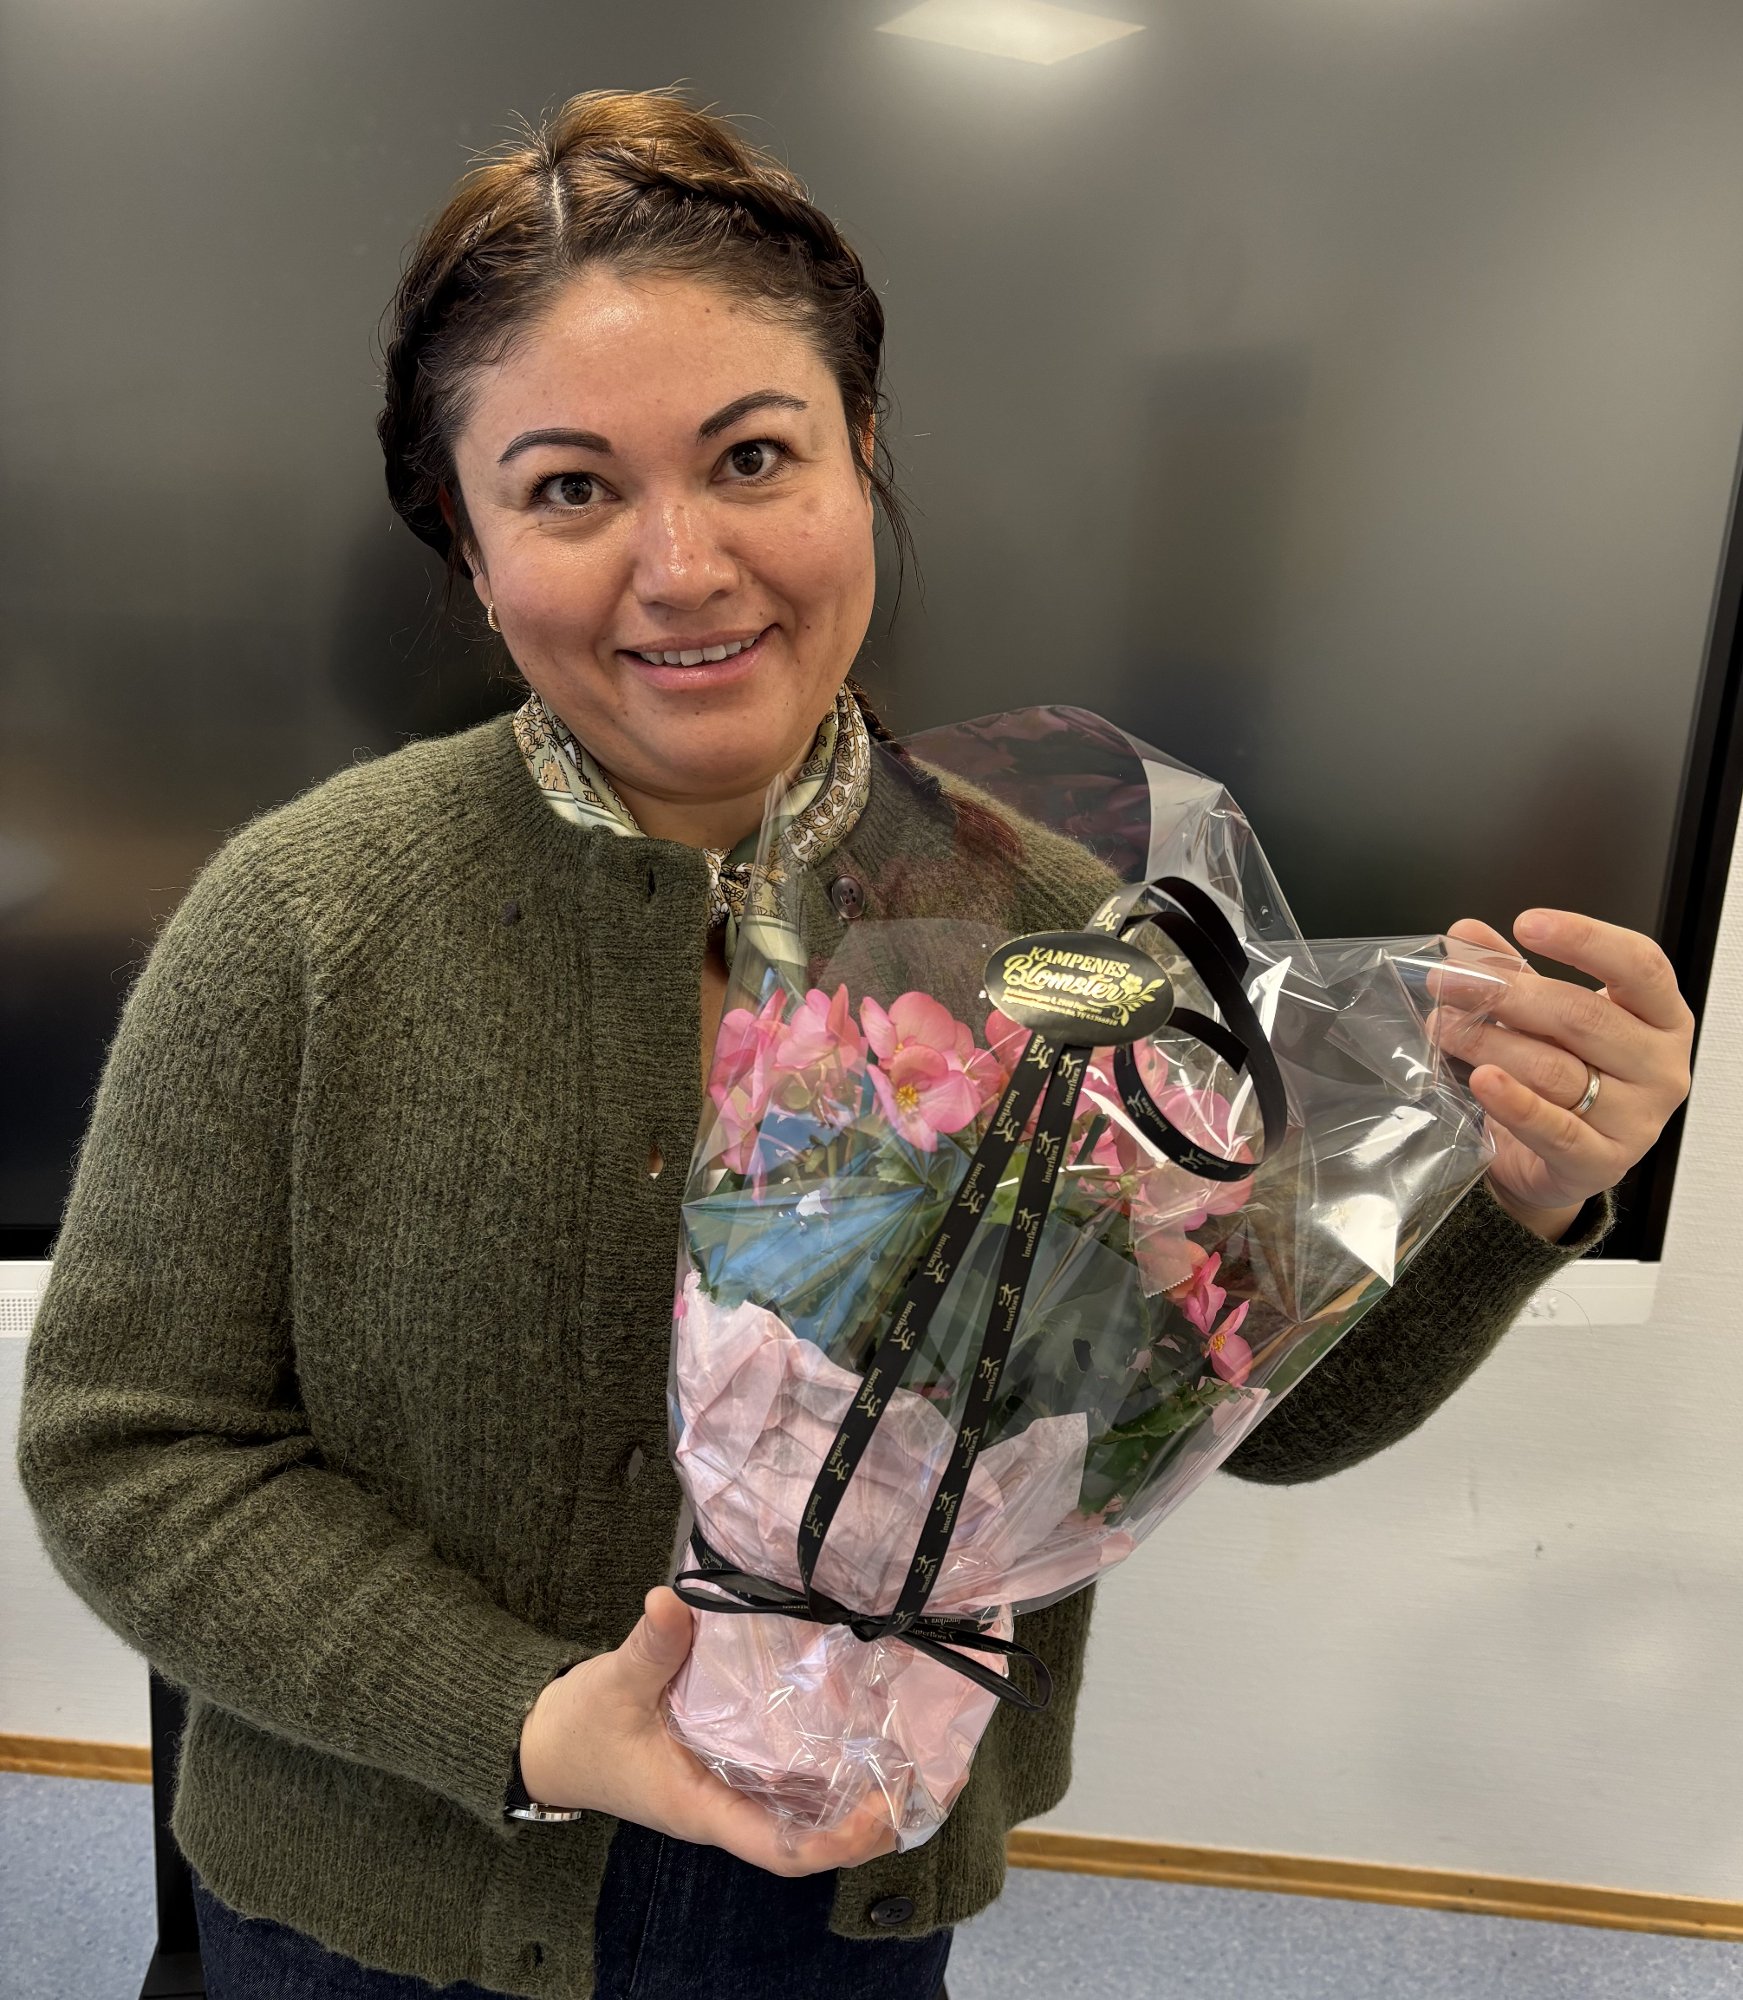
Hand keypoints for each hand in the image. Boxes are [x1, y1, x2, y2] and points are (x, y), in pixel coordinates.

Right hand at [517, 1586, 900, 1876]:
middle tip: (930, 1771)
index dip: (837, 1841)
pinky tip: (870, 1722)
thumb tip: (669, 1602)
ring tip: (920, 1748)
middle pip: (816, 1834)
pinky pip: (796, 1771)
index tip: (882, 1810)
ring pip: (813, 1806)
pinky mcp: (738, 1762)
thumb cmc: (584, 1728)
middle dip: (874, 1817)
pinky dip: (836, 1757)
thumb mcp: (613, 1686)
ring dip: (864, 1788)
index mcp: (706, 1809)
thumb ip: (648, 1649)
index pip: (782, 1849)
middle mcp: (732, 1806)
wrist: (554, 1743)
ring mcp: (738, 1787)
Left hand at [1431, 909, 1693, 1227]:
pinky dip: (1513, 1102)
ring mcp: (1638, 1118)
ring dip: (1488, 1043)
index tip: (1528, 924)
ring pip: (1555, 1069)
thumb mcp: (1544, 1017)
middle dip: (1505, 994)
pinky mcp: (1602, 1163)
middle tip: (1449, 982)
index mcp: (1661, 1016)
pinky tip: (1482, 1081)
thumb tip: (1464, 934)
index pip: (1639, 965)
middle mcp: (1660, 1065)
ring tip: (1443, 1026)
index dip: (1585, 939)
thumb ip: (1510, 972)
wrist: (1561, 1161)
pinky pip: (1554, 1128)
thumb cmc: (1566, 1075)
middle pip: (1581, 1017)